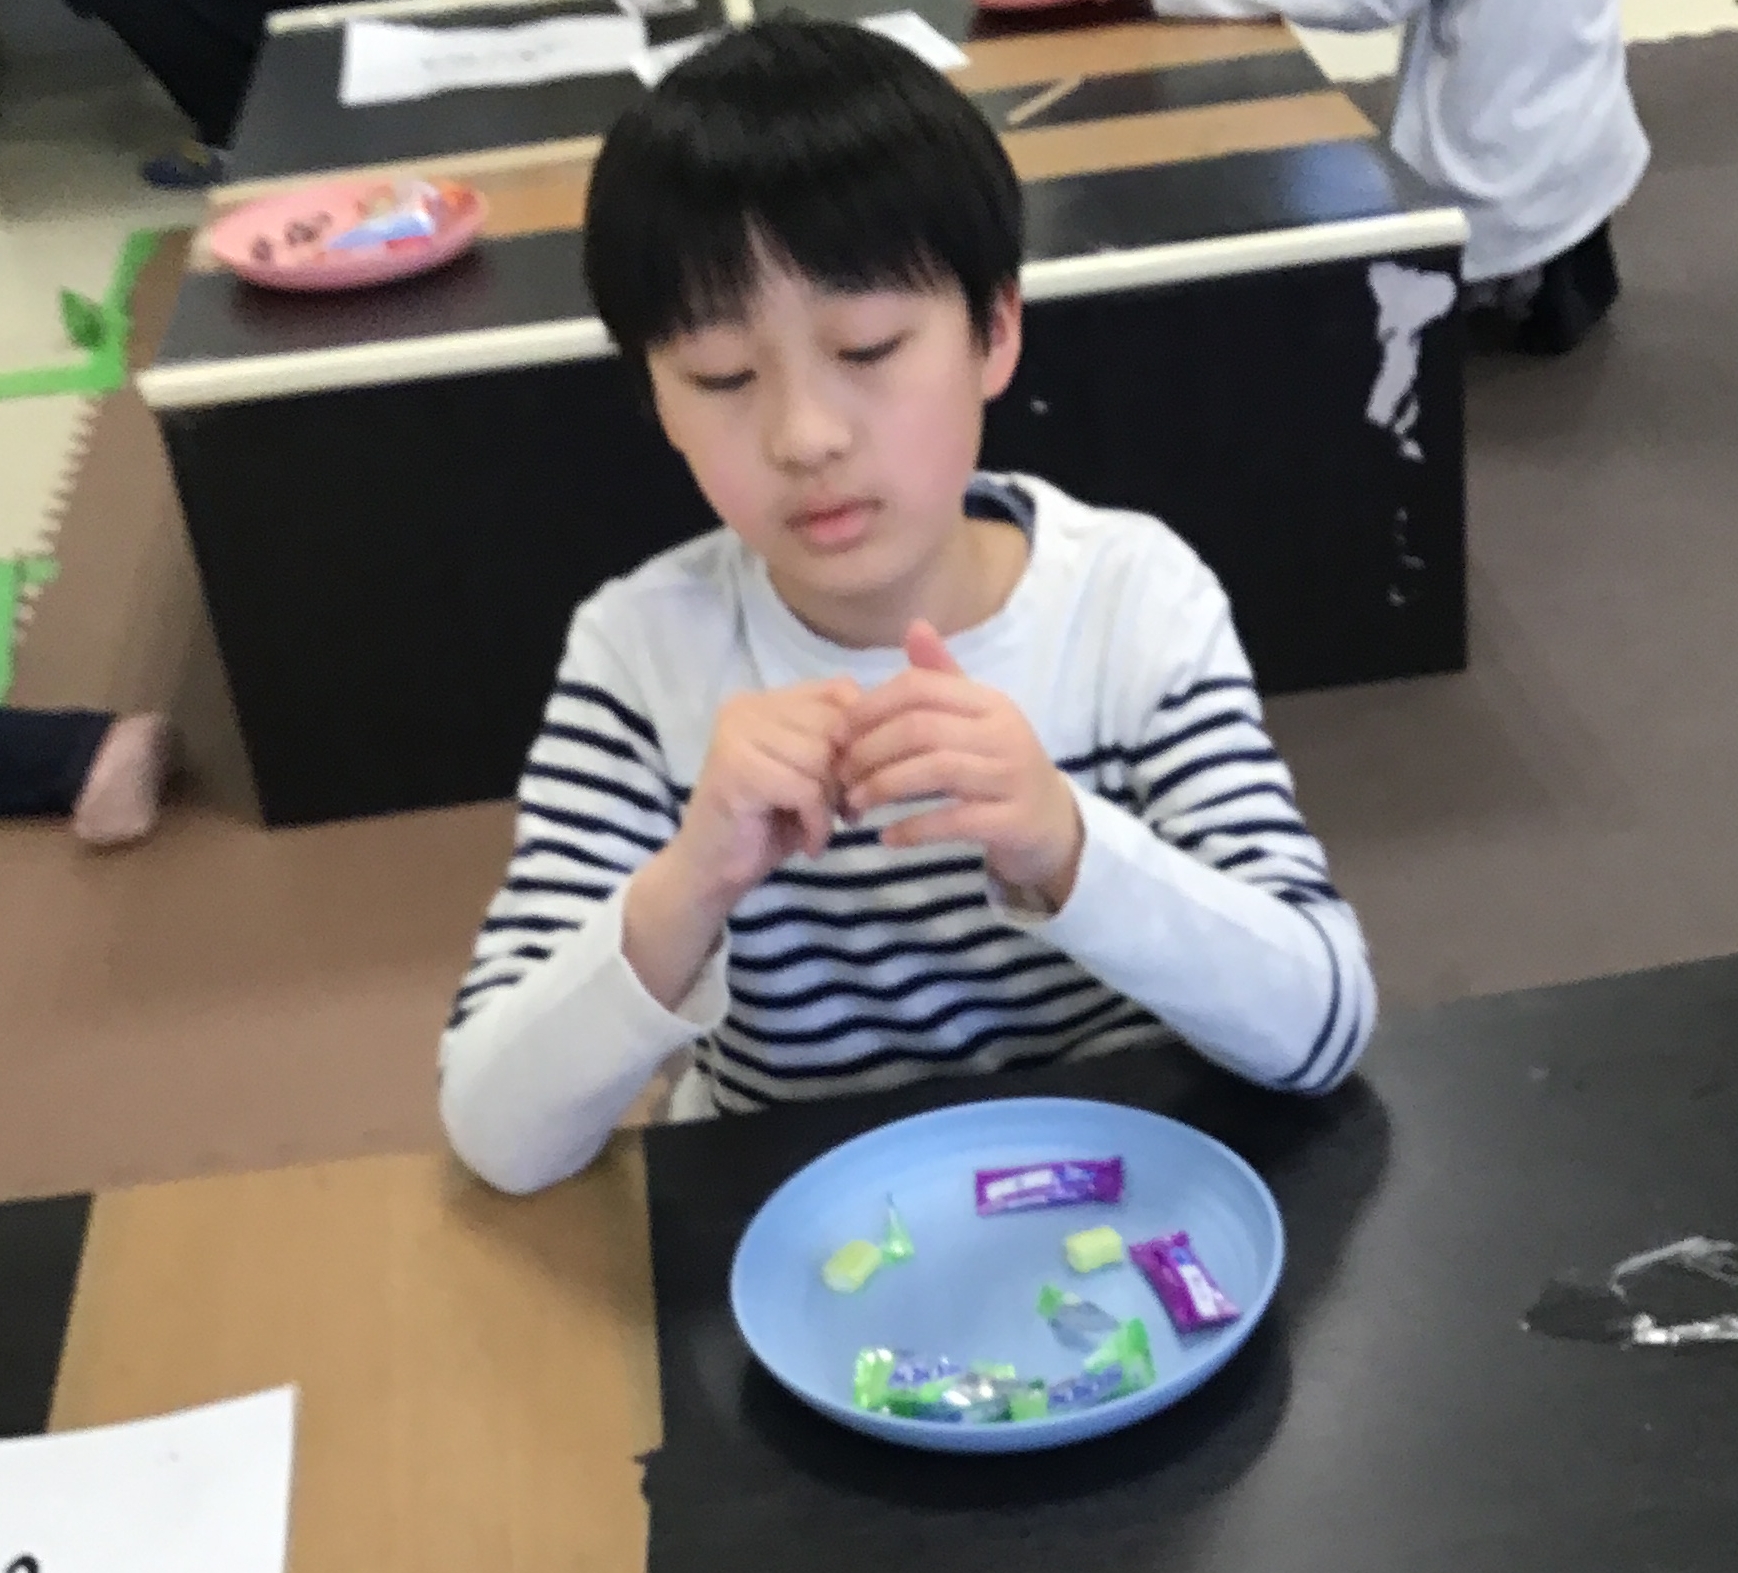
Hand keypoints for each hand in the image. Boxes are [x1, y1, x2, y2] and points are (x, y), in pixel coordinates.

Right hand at [664, 677, 861, 915]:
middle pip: (834, 726)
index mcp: (765, 699)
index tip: (854, 781)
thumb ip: (837, 742)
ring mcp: (736, 735)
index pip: (839, 691)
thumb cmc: (768, 823)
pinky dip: (817, 824)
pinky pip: (806, 790)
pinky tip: (808, 843)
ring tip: (817, 826)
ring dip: (831, 803)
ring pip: (822, 758)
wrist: (713, 871)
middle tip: (840, 812)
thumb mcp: (813, 772)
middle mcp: (746, 707)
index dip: (861, 738)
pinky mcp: (736, 769)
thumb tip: (887, 731)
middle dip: (848, 776)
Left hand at [837, 622, 1083, 908]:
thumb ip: (941, 679)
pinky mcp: (1012, 820)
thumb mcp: (976, 717)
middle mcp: (1003, 732)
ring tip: (854, 803)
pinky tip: (887, 838)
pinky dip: (914, 829)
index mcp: (988, 702)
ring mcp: (1011, 777)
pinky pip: (954, 820)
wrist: (1052, 821)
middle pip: (921, 728)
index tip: (837, 733)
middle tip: (840, 774)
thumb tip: (914, 626)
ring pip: (936, 770)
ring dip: (884, 787)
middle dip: (869, 750)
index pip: (920, 688)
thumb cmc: (999, 764)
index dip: (870, 707)